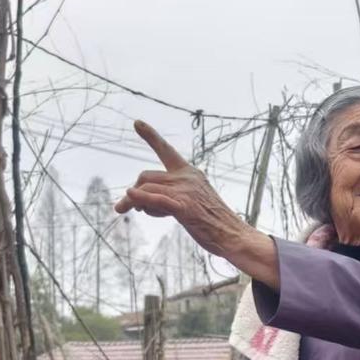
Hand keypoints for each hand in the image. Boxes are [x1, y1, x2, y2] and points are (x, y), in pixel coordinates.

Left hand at [114, 121, 266, 264]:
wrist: (233, 235)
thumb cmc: (213, 223)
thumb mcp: (194, 200)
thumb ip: (171, 194)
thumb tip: (139, 200)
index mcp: (190, 173)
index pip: (166, 151)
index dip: (150, 136)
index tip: (137, 123)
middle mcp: (187, 177)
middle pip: (146, 176)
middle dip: (133, 191)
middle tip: (126, 207)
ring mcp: (185, 191)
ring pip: (145, 188)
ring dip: (135, 203)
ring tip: (142, 214)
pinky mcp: (184, 207)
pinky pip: (155, 199)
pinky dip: (140, 197)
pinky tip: (129, 197)